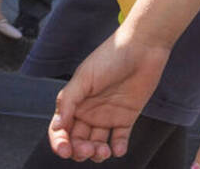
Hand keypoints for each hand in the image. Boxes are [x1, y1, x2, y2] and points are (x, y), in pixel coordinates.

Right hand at [48, 32, 169, 161]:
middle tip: (87, 149)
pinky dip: (118, 148)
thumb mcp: (84, 77)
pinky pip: (119, 139)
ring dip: (97, 153)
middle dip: (79, 150)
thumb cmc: (111, 56)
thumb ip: (68, 101)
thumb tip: (57, 126)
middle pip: (78, 141)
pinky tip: (118, 149)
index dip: (59, 142)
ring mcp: (107, 115)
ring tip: (103, 150)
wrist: (143, 47)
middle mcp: (89, 111)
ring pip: (97, 144)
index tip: (64, 150)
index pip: (61, 129)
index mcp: (75, 102)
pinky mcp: (127, 117)